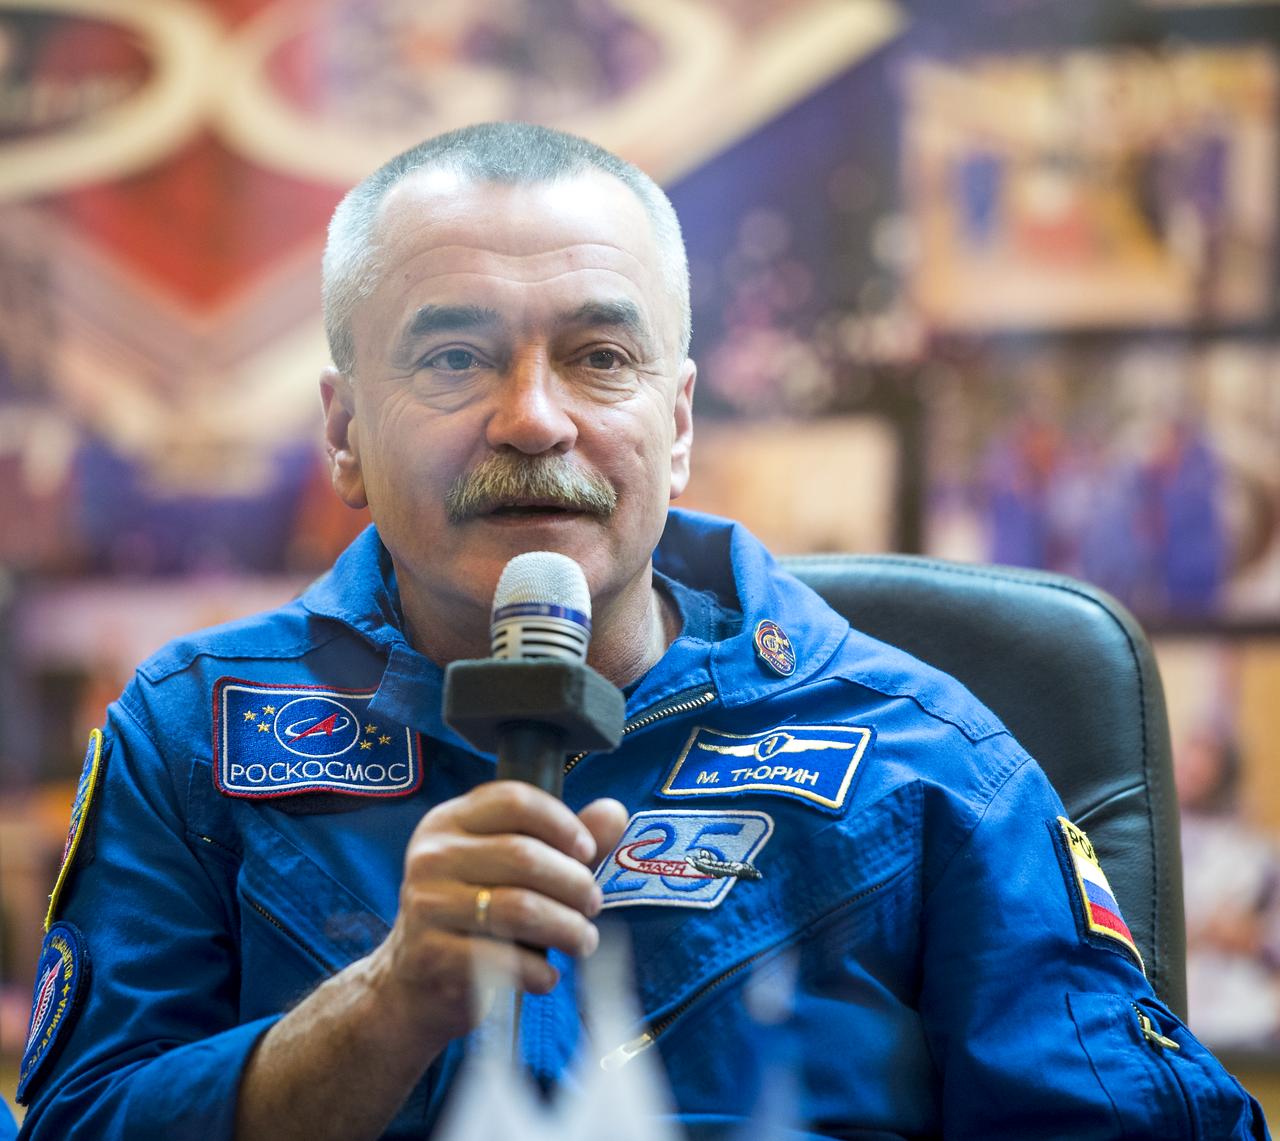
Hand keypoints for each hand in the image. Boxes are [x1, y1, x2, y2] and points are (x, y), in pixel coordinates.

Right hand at [368, 782, 627, 1048]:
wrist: (412, 985)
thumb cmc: (475, 917)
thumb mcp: (513, 870)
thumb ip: (563, 840)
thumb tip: (614, 812)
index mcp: (450, 821)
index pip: (514, 800)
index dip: (562, 823)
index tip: (588, 852)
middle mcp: (432, 856)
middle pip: (524, 855)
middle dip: (574, 883)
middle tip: (593, 904)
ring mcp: (426, 905)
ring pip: (519, 908)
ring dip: (567, 928)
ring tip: (583, 941)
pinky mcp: (430, 956)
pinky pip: (503, 959)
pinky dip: (538, 971)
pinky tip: (548, 976)